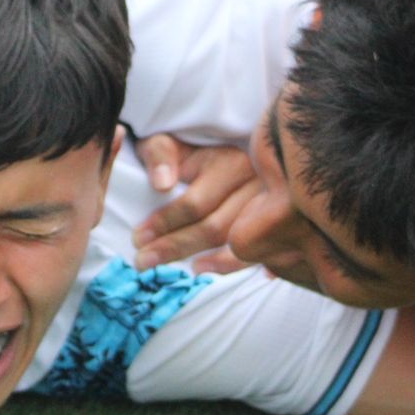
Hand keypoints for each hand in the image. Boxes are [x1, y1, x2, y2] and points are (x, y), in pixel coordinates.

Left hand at [132, 134, 257, 273]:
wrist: (220, 150)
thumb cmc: (189, 150)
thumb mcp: (169, 142)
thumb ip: (161, 155)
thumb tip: (161, 184)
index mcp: (231, 164)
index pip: (196, 204)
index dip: (165, 223)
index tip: (139, 239)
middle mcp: (257, 188)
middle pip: (216, 228)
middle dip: (177, 247)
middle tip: (145, 261)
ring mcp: (271, 210)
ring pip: (240, 246)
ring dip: (209, 264)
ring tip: (184, 271)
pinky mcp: (275, 227)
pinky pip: (259, 254)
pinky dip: (238, 266)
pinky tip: (217, 272)